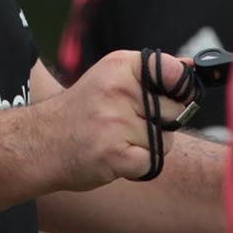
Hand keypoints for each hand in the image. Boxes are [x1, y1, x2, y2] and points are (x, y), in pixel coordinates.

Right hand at [46, 50, 192, 190]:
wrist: (39, 143)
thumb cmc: (83, 111)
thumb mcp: (111, 78)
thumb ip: (153, 74)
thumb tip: (194, 68)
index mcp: (119, 67)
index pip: (173, 72)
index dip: (181, 89)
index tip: (174, 96)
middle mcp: (118, 91)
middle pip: (174, 111)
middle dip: (160, 123)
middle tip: (126, 124)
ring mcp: (116, 123)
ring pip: (166, 139)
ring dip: (149, 146)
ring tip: (119, 140)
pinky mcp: (115, 153)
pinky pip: (152, 161)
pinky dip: (139, 165)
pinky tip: (115, 157)